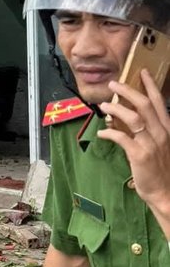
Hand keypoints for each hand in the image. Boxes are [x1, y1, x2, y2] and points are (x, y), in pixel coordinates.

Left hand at [97, 69, 169, 227]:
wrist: (167, 193)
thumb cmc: (162, 170)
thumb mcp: (161, 146)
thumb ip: (149, 132)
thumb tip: (129, 119)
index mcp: (168, 129)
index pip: (158, 102)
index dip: (149, 85)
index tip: (141, 72)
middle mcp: (161, 133)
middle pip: (143, 105)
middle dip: (127, 91)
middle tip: (113, 84)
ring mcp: (151, 143)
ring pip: (132, 118)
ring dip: (116, 109)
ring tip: (104, 105)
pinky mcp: (139, 155)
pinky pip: (121, 138)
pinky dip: (109, 133)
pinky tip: (102, 133)